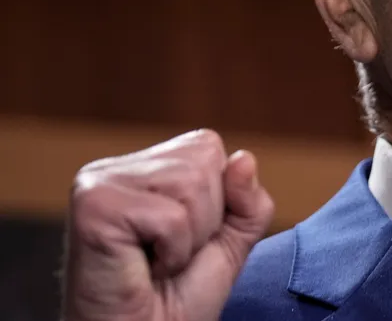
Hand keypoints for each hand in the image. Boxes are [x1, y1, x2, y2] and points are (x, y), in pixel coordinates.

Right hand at [62, 130, 274, 320]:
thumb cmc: (177, 297)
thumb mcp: (230, 241)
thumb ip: (247, 199)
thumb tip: (244, 158)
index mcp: (144, 167)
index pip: (208, 146)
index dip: (218, 199)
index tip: (186, 237)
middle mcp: (115, 167)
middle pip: (203, 161)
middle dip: (205, 219)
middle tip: (168, 254)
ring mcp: (99, 182)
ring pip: (191, 184)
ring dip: (189, 238)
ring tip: (157, 261)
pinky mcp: (93, 206)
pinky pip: (172, 217)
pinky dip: (173, 253)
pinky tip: (145, 268)